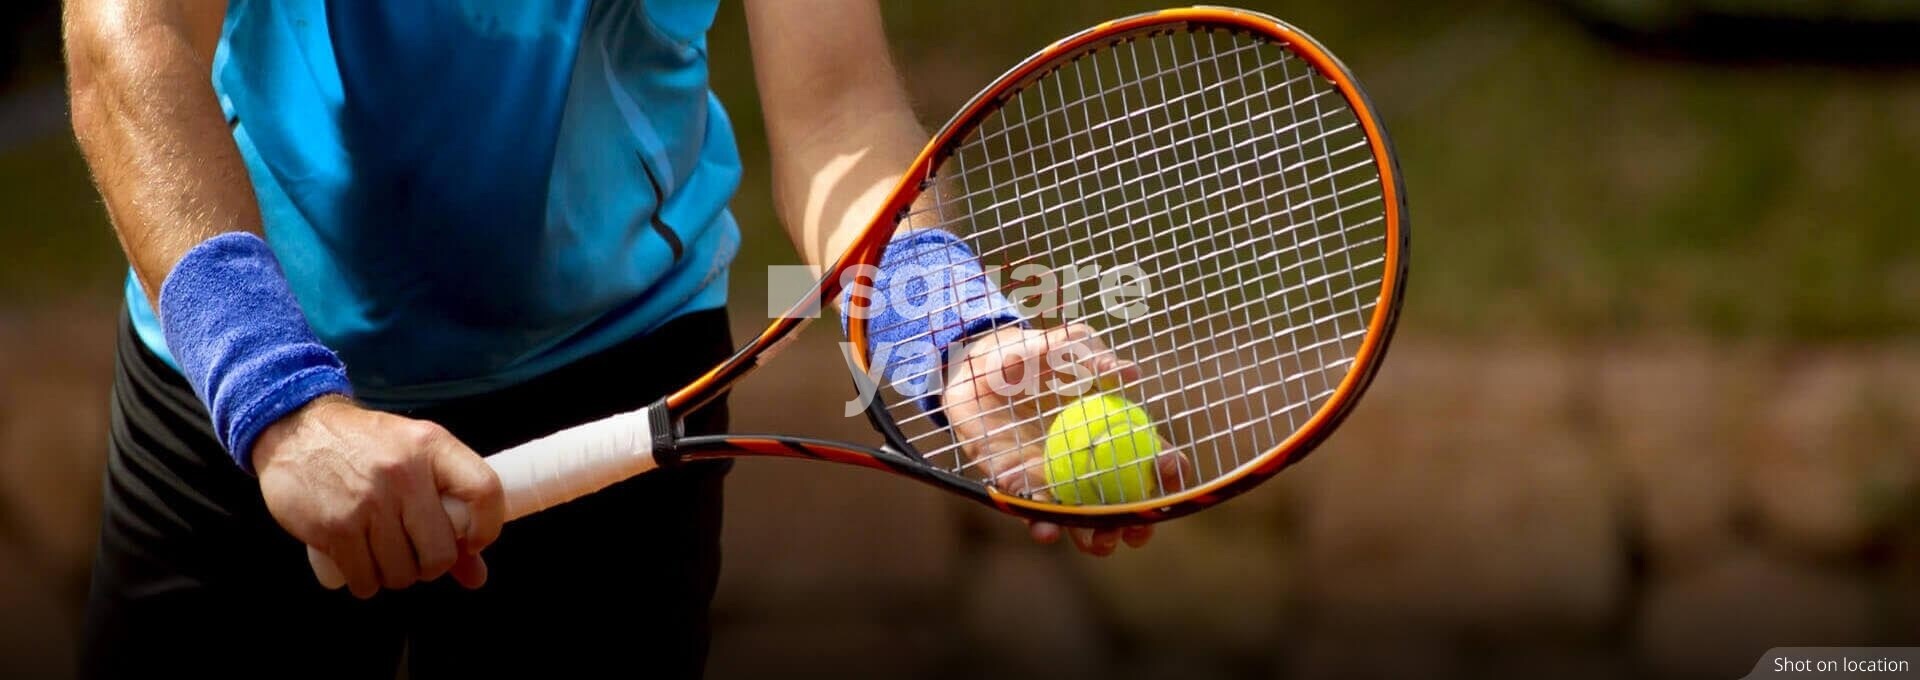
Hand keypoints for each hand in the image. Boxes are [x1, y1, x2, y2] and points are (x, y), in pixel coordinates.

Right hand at [253, 395, 504, 597]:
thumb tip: (476, 577)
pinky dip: (366, 582)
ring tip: (384, 555)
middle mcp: (403, 473)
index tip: (470, 542)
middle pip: (441, 553)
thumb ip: (449, 511)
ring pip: (402, 573)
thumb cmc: (366, 448)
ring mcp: (368, 502)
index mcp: (432, 446)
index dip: (487, 528)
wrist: (297, 430)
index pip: (485, 491)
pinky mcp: (335, 528)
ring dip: (395, 575)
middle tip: (416, 555)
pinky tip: (360, 564)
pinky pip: (365, 580)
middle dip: (430, 566)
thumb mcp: (414, 459)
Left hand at [940, 324, 1190, 556]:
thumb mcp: (1063, 346)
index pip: (1151, 456)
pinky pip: (1032, 510)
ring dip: (1093, 538)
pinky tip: (1045, 530)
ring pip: (1081, 518)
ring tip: (1098, 545)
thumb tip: (1130, 375)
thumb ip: (1092, 356)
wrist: (975, 365)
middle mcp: (1088, 462)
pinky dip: (1040, 522)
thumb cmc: (1029, 352)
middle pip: (1122, 502)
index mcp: (1111, 432)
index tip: (1168, 472)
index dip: (1167, 469)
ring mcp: (1054, 477)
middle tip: (1136, 533)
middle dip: (1135, 524)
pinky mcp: (1018, 487)